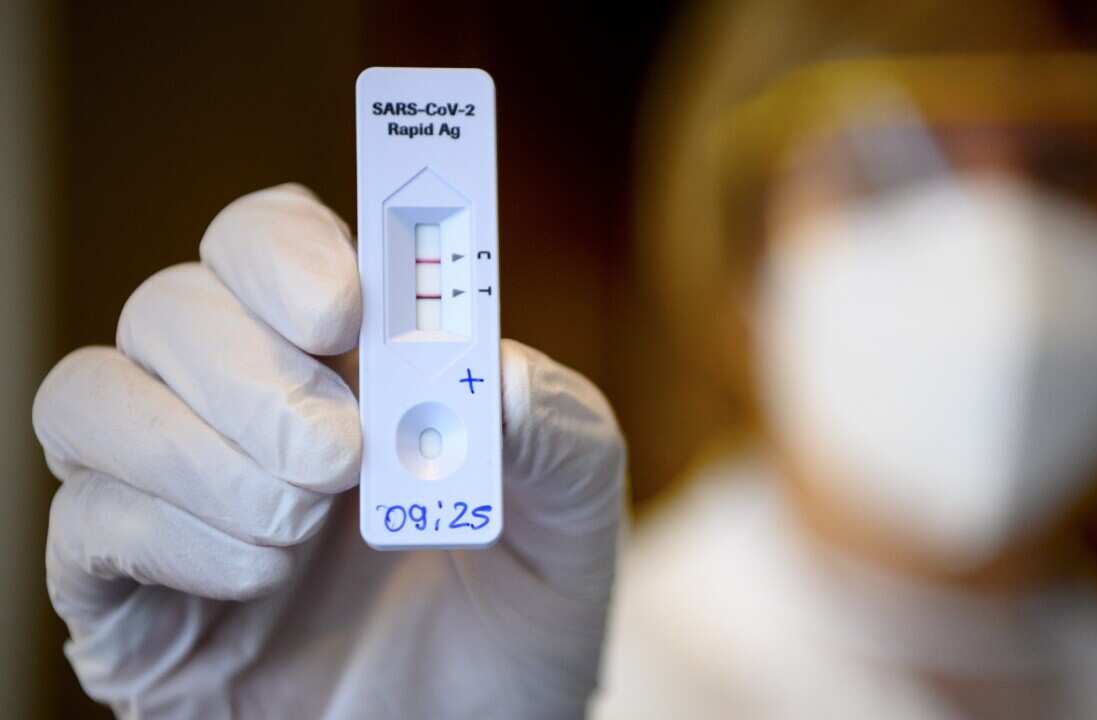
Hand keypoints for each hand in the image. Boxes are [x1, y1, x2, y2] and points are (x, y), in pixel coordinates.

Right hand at [33, 184, 625, 717]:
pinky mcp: (126, 593)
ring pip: (91, 397)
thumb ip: (559, 429)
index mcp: (346, 360)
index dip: (286, 251)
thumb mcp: (576, 518)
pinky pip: (81, 524)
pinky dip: (172, 537)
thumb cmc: (516, 614)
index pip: (266, 240)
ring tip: (305, 522)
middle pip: (171, 305)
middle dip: (250, 371)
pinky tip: (261, 577)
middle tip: (340, 451)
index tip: (344, 309)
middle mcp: (243, 406)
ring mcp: (175, 494)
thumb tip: (496, 370)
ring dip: (200, 454)